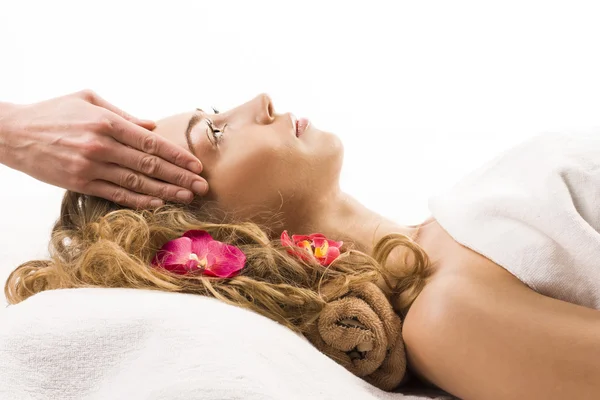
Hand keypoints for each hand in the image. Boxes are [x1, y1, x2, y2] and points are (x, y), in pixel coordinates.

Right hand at [0, 89, 207, 208]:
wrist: (12, 133)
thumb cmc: (54, 112)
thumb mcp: (89, 100)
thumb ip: (123, 114)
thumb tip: (151, 127)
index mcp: (107, 122)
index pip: (151, 143)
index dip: (177, 156)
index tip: (196, 165)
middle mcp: (102, 146)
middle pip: (150, 165)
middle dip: (180, 177)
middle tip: (203, 186)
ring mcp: (91, 167)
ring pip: (137, 183)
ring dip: (166, 191)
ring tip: (188, 196)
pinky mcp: (81, 183)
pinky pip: (117, 194)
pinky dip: (140, 200)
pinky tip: (159, 203)